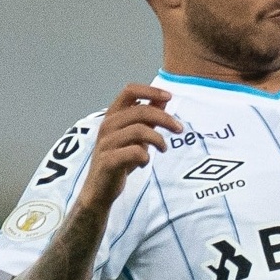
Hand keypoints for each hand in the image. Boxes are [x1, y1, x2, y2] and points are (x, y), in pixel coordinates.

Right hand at [80, 84, 183, 211]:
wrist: (100, 189)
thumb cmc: (120, 159)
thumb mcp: (136, 135)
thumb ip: (147, 117)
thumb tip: (164, 99)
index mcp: (113, 116)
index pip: (129, 91)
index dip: (150, 90)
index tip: (170, 97)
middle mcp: (107, 125)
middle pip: (141, 111)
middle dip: (165, 119)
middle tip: (179, 129)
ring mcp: (106, 143)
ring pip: (140, 130)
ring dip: (158, 139)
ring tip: (163, 148)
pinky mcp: (108, 160)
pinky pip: (134, 152)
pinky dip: (145, 156)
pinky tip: (145, 162)